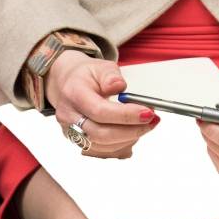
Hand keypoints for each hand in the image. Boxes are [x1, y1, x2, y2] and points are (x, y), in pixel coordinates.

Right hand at [44, 50, 158, 158]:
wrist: (67, 84)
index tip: (148, 113)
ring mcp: (71, 132)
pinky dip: (120, 146)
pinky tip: (132, 134)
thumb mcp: (100, 66)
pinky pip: (101, 152)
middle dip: (131, 131)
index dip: (126, 115)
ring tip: (145, 126)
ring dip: (128, 139)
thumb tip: (120, 86)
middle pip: (100, 134)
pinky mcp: (78, 142)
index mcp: (74, 94)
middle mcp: (69, 116)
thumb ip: (111, 75)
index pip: (100, 111)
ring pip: (101, 146)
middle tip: (152, 121)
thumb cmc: (85, 75)